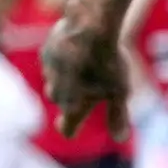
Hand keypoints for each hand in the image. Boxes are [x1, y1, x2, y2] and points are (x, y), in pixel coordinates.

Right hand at [42, 13, 119, 130]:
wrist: (89, 28)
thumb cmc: (108, 63)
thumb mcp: (119, 92)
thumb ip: (117, 116)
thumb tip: (120, 139)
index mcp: (72, 106)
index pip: (67, 128)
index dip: (70, 129)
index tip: (72, 130)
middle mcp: (55, 92)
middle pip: (63, 104)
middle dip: (73, 102)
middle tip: (88, 95)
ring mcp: (48, 71)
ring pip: (56, 82)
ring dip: (68, 81)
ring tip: (87, 71)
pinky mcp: (47, 52)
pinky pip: (55, 62)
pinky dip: (65, 62)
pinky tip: (79, 53)